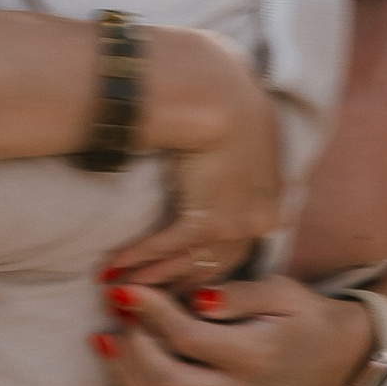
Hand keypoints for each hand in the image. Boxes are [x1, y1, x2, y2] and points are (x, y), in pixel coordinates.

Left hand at [87, 275, 364, 385]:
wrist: (326, 359)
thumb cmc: (299, 316)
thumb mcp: (282, 292)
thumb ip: (240, 295)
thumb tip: (197, 297)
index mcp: (253, 356)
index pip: (189, 338)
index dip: (149, 312)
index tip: (123, 288)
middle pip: (166, 382)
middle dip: (130, 347)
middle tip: (114, 312)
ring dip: (121, 376)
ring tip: (101, 339)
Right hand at [105, 28, 286, 283]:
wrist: (215, 88)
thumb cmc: (224, 91)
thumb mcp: (244, 122)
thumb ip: (238, 145)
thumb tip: (218, 140)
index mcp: (274, 192)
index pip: (243, 240)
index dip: (210, 260)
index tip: (185, 277)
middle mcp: (262, 215)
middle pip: (219, 263)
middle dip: (181, 282)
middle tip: (153, 297)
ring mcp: (238, 222)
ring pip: (191, 262)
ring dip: (153, 276)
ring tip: (121, 287)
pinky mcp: (209, 220)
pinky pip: (169, 246)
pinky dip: (138, 256)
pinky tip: (112, 265)